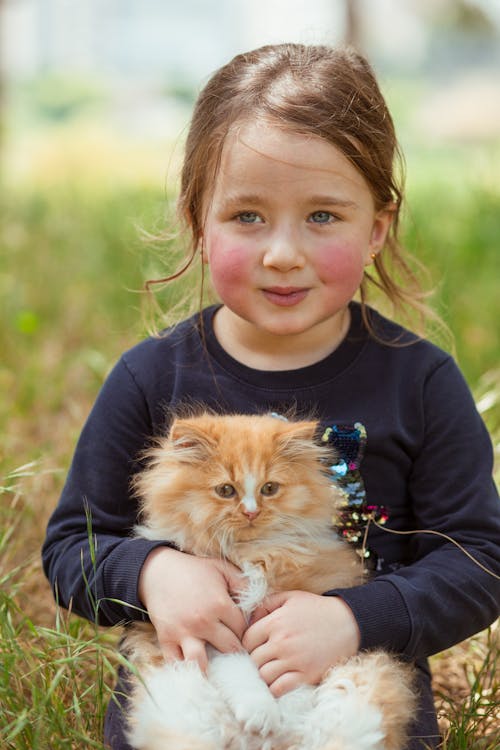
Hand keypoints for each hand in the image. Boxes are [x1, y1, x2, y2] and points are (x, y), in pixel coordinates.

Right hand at [138, 547, 246, 671]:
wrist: (158, 571)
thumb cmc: (194, 570)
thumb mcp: (222, 569)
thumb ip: (243, 583)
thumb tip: (260, 602)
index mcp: (219, 604)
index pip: (243, 629)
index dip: (247, 632)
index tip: (247, 635)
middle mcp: (203, 622)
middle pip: (229, 648)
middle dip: (237, 653)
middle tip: (240, 656)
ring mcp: (183, 633)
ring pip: (201, 663)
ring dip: (213, 671)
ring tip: (220, 673)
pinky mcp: (166, 640)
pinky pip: (176, 664)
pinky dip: (186, 672)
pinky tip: (196, 675)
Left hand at [242, 590, 359, 697]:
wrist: (348, 623)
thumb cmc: (317, 609)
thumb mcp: (290, 597)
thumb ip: (266, 604)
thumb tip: (250, 619)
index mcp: (275, 622)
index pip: (247, 639)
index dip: (249, 643)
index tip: (256, 645)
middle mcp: (281, 642)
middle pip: (253, 659)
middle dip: (255, 659)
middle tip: (263, 658)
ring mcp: (293, 660)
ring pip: (263, 676)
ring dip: (263, 674)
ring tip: (270, 670)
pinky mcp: (306, 675)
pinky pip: (279, 689)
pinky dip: (274, 688)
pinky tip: (278, 682)